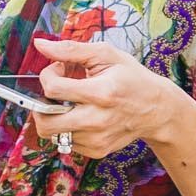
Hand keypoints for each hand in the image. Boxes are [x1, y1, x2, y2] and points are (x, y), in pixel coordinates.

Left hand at [33, 38, 179, 159]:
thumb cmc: (130, 77)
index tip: (58, 69)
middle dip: (39, 105)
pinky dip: (67, 127)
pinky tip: (81, 114)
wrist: (156, 109)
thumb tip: (39, 45)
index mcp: (101, 92)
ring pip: (52, 133)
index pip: (53, 90)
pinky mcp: (96, 151)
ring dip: (53, 116)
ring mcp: (96, 139)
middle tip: (53, 92)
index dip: (47, 76)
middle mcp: (97, 120)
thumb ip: (70, 49)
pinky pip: (65, 141)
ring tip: (69, 102)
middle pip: (45, 122)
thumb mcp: (106, 55)